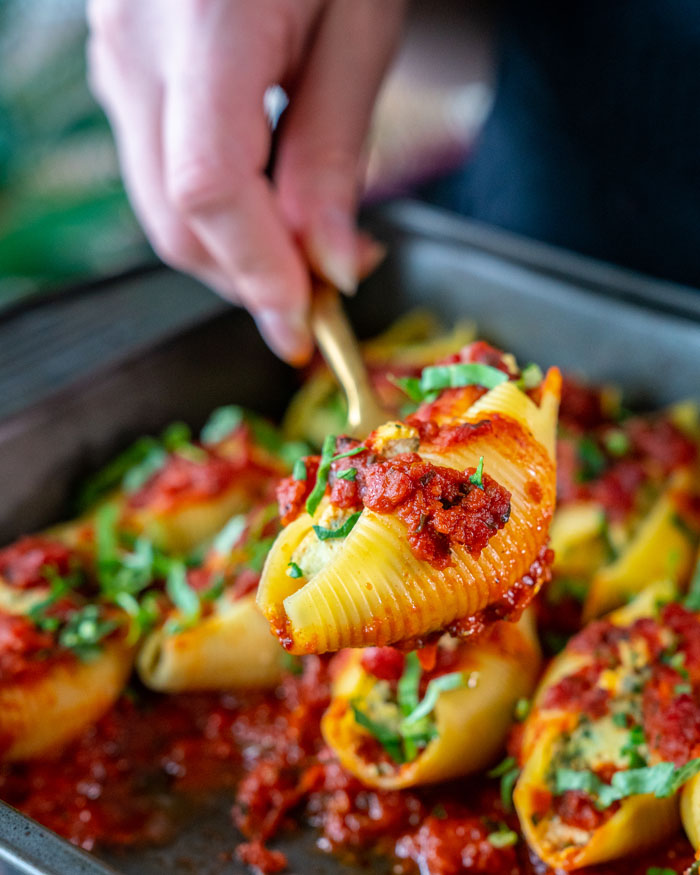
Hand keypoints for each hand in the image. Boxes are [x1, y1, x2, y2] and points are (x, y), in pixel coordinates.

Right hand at [87, 0, 404, 362]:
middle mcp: (137, 47)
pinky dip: (216, 210)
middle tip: (321, 295)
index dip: (258, 273)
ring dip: (235, 251)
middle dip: (249, 279)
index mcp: (205, 25)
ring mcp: (117, 55)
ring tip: (307, 252)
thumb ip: (336, 154)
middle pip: (175, 218)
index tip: (305, 322)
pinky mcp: (124, 63)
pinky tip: (268, 205)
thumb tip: (329, 264)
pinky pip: (160, 166)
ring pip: (161, 204)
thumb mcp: (361, 28)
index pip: (209, 190)